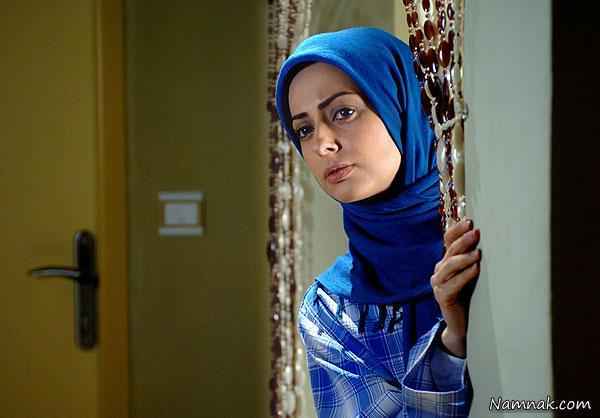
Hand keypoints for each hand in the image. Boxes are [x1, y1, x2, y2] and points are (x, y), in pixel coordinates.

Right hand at [431, 218, 480, 356]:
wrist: (462, 325)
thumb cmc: (471, 296)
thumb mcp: (471, 274)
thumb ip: (473, 258)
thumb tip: (488, 238)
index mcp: (445, 262)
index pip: (447, 241)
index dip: (456, 230)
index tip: (470, 221)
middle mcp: (439, 271)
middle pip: (449, 251)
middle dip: (463, 240)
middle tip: (476, 232)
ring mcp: (438, 284)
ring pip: (449, 266)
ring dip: (464, 258)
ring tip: (478, 253)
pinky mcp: (443, 297)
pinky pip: (453, 284)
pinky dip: (465, 275)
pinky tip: (476, 269)